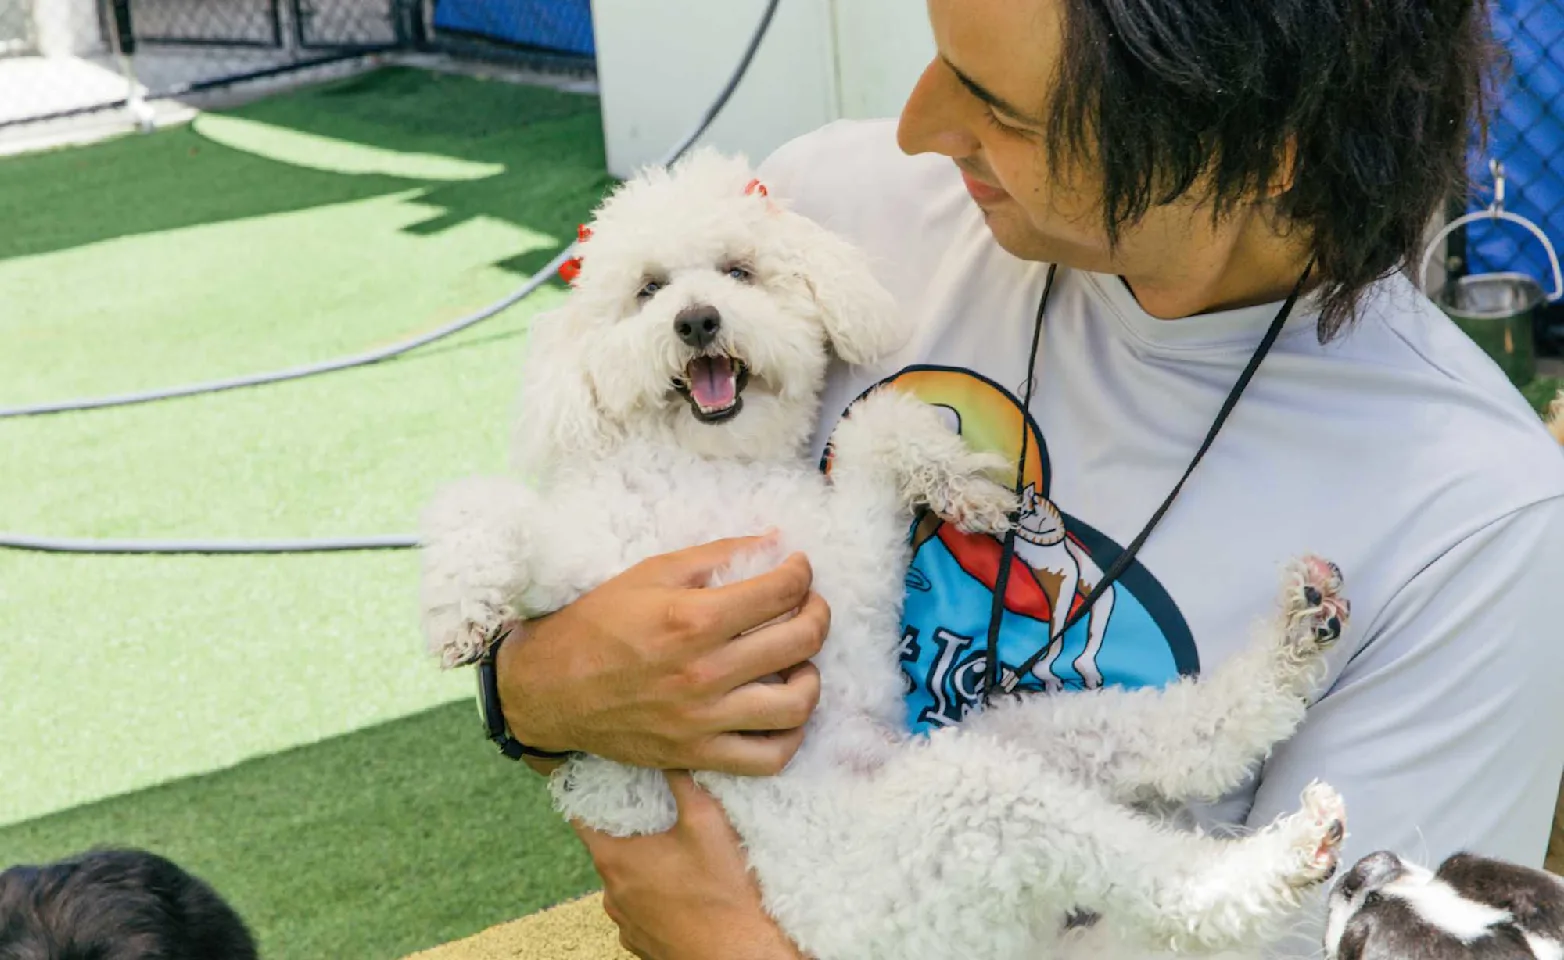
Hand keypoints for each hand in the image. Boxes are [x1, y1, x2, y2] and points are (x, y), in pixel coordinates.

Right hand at [497, 535, 829, 773]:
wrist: (550, 689)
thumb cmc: (598, 624)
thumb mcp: (652, 573)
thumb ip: (718, 555)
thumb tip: (775, 542)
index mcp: (692, 619)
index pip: (782, 591)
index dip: (801, 573)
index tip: (796, 569)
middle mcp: (704, 672)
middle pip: (801, 641)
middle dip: (818, 614)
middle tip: (808, 605)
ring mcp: (703, 719)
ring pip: (797, 704)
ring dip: (811, 675)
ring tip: (798, 660)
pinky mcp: (698, 754)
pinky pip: (770, 757)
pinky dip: (791, 735)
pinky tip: (783, 710)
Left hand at [577, 772, 806, 959]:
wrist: (742, 957)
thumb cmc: (724, 894)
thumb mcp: (707, 822)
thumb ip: (684, 781)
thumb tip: (671, 752)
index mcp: (617, 861)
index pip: (583, 817)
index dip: (591, 794)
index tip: (599, 777)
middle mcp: (612, 895)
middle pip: (609, 849)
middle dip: (630, 829)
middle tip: (657, 811)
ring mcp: (626, 924)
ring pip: (627, 881)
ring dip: (645, 866)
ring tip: (679, 853)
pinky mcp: (644, 943)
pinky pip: (642, 909)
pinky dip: (656, 895)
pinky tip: (686, 888)